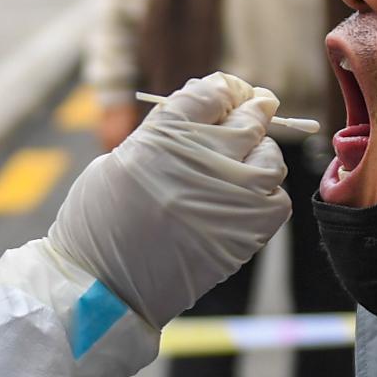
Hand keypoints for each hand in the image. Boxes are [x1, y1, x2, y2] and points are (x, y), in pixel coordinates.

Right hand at [48, 72, 289, 327]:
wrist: (101, 287)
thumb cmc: (99, 223)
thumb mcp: (120, 160)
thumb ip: (164, 135)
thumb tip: (205, 119)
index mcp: (164, 133)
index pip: (212, 92)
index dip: (225, 89)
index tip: (229, 93)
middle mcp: (202, 158)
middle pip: (248, 118)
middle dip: (254, 109)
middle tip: (260, 105)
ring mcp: (229, 195)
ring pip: (270, 158)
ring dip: (262, 153)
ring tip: (249, 158)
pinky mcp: (246, 232)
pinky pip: (277, 201)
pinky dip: (268, 196)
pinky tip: (249, 199)